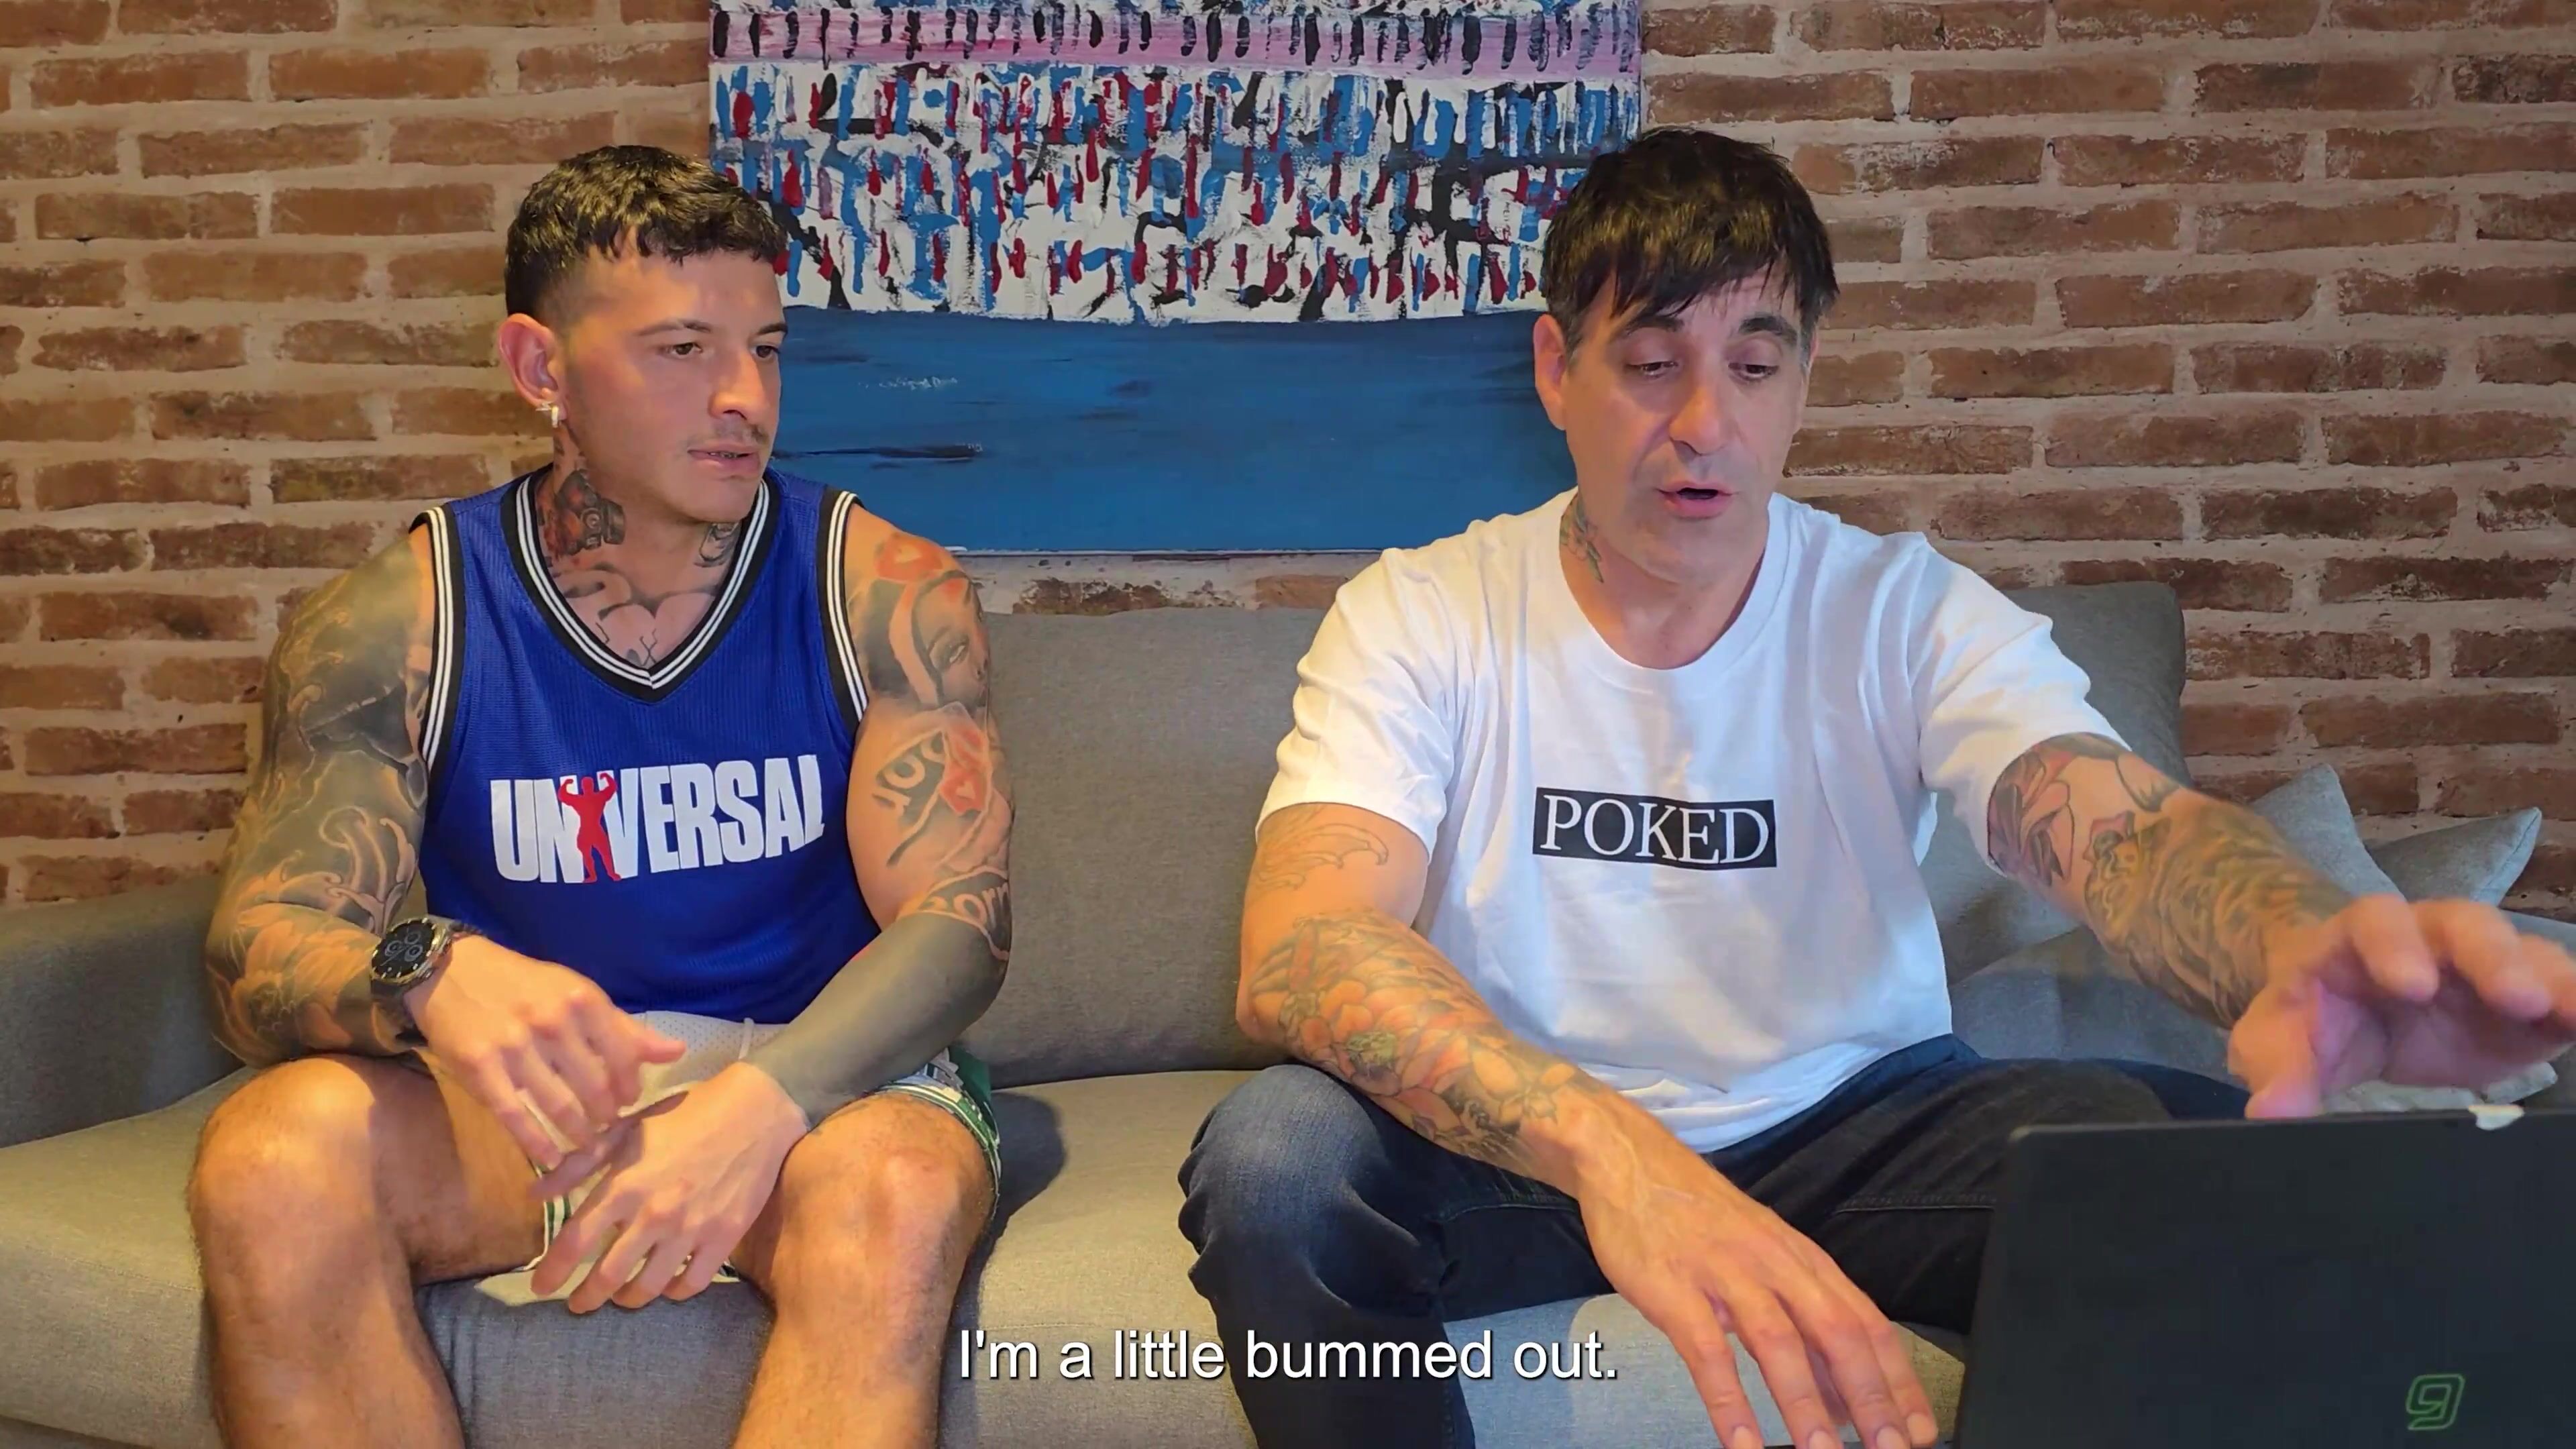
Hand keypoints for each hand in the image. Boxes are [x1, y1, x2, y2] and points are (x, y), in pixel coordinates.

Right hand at [406, 935, 684, 1170]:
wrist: (451, 972)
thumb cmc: (523, 986)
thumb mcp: (576, 995)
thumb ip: (624, 1029)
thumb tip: (677, 1052)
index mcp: (581, 1000)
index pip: (624, 1056)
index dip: (631, 1085)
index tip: (630, 1100)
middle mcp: (551, 1022)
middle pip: (594, 1086)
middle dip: (607, 1115)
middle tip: (608, 1127)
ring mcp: (514, 1046)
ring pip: (559, 1105)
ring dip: (578, 1134)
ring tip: (588, 1145)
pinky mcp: (480, 1068)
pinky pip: (515, 1115)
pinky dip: (536, 1143)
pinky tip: (551, 1158)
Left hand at [528, 1061, 808, 1312]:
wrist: (754, 1111)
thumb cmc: (684, 1115)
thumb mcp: (626, 1130)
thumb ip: (579, 1164)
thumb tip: (536, 1193)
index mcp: (625, 1185)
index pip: (575, 1242)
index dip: (552, 1271)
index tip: (541, 1287)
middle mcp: (654, 1214)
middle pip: (608, 1276)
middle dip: (586, 1298)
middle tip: (578, 1305)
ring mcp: (691, 1229)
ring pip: (649, 1287)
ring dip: (628, 1299)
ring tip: (621, 1298)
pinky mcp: (724, 1238)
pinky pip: (692, 1283)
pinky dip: (674, 1292)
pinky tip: (666, 1286)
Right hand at [1573, 1100, 1937, 1448]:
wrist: (1629, 1161)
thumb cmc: (1698, 1217)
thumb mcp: (1763, 1259)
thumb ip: (1803, 1325)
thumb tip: (1844, 1394)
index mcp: (1802, 1259)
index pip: (1866, 1322)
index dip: (1898, 1378)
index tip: (1919, 1425)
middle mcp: (1773, 1264)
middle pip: (1836, 1333)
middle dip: (1869, 1396)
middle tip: (1890, 1447)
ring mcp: (1724, 1274)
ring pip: (1778, 1344)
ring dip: (1805, 1405)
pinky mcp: (1675, 1289)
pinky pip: (1708, 1353)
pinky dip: (1729, 1402)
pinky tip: (1742, 1442)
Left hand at [2232, 895, 2575, 1117]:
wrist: (2346, 1013)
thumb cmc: (2312, 1019)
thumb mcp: (2279, 1042)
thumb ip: (2278, 1070)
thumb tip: (2269, 1112)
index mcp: (2358, 937)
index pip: (2375, 924)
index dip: (2394, 948)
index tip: (2411, 986)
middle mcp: (2430, 937)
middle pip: (2467, 926)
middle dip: (2493, 958)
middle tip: (2518, 998)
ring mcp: (2484, 964)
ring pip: (2528, 955)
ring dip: (2556, 982)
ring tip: (2573, 1013)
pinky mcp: (2525, 1002)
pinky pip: (2562, 993)